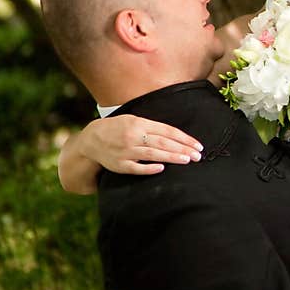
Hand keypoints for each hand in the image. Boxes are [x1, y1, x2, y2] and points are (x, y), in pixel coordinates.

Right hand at [80, 115, 203, 174]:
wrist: (92, 139)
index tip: (198, 145)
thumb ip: (154, 127)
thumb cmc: (119, 128)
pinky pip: (136, 167)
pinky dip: (149, 168)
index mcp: (139, 123)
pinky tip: (161, 169)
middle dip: (182, 149)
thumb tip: (177, 136)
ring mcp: (126, 151)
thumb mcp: (135, 120)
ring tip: (187, 160)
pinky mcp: (120, 164)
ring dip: (171, 157)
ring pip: (153, 154)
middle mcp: (133, 136)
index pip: (168, 131)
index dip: (185, 138)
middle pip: (163, 142)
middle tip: (198, 156)